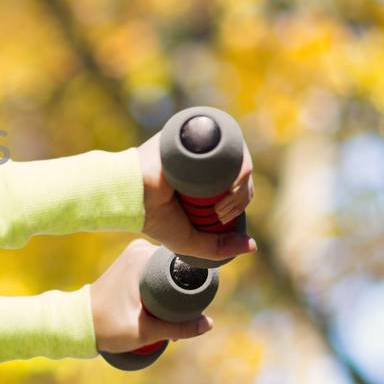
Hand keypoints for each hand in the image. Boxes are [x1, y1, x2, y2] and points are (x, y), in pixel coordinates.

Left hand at [90, 239, 214, 354]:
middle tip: (185, 316)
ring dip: (176, 290)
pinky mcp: (132, 261)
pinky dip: (165, 286)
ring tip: (175, 316)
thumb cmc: (108, 326)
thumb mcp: (145, 331)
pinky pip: (159, 270)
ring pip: (169, 270)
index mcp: (143, 256)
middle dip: (186, 290)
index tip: (198, 306)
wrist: (79, 322)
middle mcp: (140, 248)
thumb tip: (209, 323)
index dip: (197, 283)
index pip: (185, 262)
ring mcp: (135, 253)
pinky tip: (168, 306)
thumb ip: (178, 328)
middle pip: (178, 267)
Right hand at [137, 133, 256, 262]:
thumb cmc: (154, 218)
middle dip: (241, 197)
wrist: (131, 195)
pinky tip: (232, 178)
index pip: (238, 187)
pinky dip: (237, 160)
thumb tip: (252, 245)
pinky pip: (226, 142)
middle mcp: (206, 164)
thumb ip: (218, 248)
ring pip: (238, 158)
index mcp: (206, 183)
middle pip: (242, 173)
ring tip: (223, 197)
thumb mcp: (190, 241)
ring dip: (241, 182)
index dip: (240, 203)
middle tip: (221, 212)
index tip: (223, 218)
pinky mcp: (194, 135)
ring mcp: (201, 148)